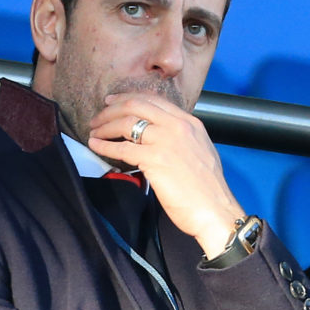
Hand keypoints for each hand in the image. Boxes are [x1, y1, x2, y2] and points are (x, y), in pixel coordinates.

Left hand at [87, 91, 245, 256]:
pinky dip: (105, 146)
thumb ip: (182, 139)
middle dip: (111, 109)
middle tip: (98, 117)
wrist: (215, 210)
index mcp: (190, 123)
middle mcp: (178, 126)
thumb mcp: (200, 152)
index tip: (113, 102)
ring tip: (95, 132)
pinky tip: (96, 146)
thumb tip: (158, 136)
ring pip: (126, 123)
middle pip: (136, 105)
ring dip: (105, 126)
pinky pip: (122, 148)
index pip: (153, 100)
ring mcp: (166, 141)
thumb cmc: (208, 190)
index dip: (128, 99)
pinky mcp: (154, 159)